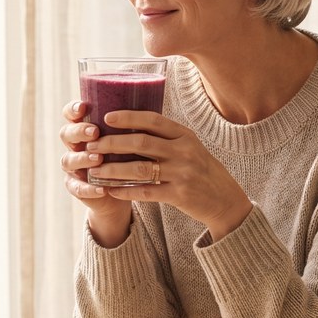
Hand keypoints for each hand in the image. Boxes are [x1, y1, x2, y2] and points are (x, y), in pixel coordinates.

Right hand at [59, 100, 134, 246]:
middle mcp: (76, 145)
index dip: (73, 109)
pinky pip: (77, 188)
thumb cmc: (132, 157)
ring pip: (68, 160)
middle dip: (79, 131)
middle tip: (95, 132)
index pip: (72, 113)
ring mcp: (74, 167)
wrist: (127, 190)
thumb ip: (133, 124)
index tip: (84, 107)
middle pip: (66, 134)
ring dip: (82, 158)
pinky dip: (88, 188)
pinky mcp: (78, 188)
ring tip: (97, 158)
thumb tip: (151, 99)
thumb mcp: (133, 138)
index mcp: (86, 128)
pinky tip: (101, 189)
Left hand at [88, 109, 253, 241]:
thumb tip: (132, 127)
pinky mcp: (179, 195)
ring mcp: (182, 173)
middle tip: (92, 144)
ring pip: (139, 168)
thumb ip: (168, 138)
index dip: (128, 117)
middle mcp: (184, 151)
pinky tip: (110, 190)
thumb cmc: (203, 172)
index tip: (107, 117)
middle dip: (112, 143)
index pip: (153, 120)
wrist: (225, 201)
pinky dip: (125, 191)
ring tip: (95, 169)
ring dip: (113, 169)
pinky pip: (145, 192)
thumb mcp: (191, 148)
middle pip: (141, 142)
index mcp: (185, 136)